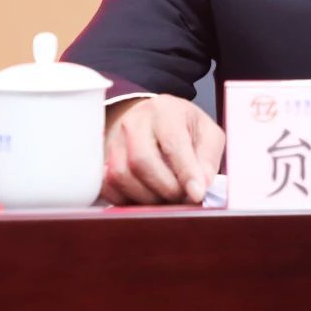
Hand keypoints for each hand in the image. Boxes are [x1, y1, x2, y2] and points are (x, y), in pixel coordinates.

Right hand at [100, 95, 224, 205]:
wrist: (154, 119)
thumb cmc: (184, 128)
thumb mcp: (207, 134)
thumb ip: (208, 158)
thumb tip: (201, 186)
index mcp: (165, 111)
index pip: (173, 143)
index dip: (185, 172)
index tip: (197, 195)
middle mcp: (134, 122)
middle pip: (142, 161)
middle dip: (166, 188)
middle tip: (182, 198)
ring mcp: (114, 140)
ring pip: (122, 176)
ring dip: (147, 197)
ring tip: (166, 197)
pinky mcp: (102, 159)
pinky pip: (107, 186)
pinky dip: (126, 199)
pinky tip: (145, 197)